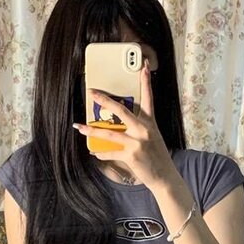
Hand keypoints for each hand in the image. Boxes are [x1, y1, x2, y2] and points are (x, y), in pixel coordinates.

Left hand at [74, 62, 176, 188]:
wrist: (164, 176)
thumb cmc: (157, 157)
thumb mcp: (152, 138)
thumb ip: (139, 129)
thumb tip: (121, 125)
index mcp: (150, 123)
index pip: (149, 98)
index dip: (146, 82)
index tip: (144, 67)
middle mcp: (144, 130)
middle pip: (121, 110)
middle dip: (104, 100)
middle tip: (91, 93)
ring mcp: (137, 142)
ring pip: (110, 133)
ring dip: (92, 130)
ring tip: (79, 127)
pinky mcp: (132, 155)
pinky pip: (112, 152)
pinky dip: (102, 153)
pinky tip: (95, 153)